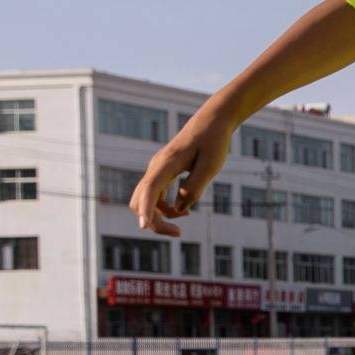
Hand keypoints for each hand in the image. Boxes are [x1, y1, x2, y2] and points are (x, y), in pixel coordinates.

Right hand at [130, 106, 233, 234]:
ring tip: (182, 224)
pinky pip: (155, 196)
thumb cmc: (213, 142)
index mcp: (166, 163)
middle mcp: (156, 167)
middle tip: (178, 232)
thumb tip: (179, 209)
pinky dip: (164, 207)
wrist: (212, 122)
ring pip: (146, 200)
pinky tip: (183, 211)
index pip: (150, 189)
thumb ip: (194, 188)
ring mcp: (157, 170)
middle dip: (153, 220)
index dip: (146, 209)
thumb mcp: (210, 167)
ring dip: (159, 216)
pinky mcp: (163, 173)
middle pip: (140, 200)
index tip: (144, 227)